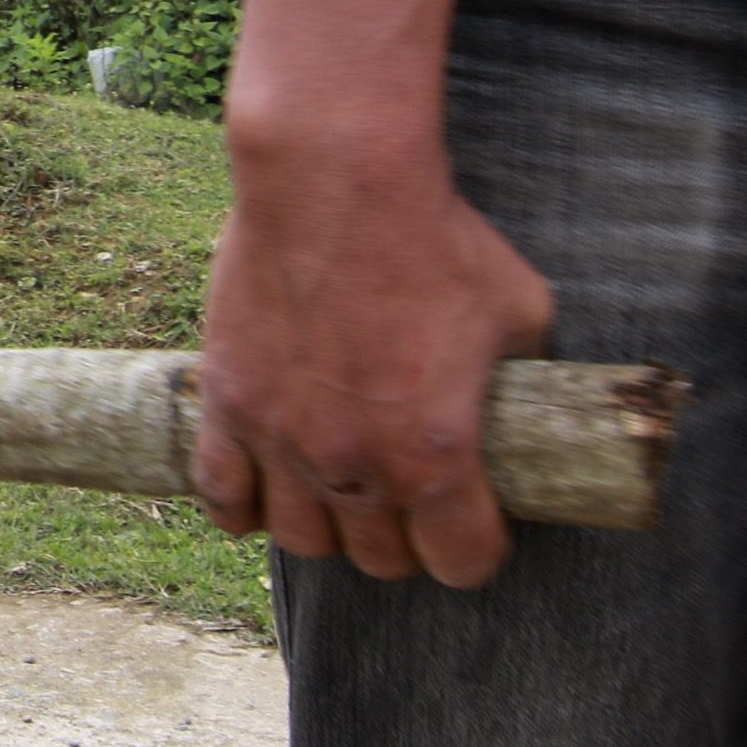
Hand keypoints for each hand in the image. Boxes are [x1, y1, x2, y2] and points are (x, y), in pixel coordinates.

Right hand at [192, 115, 554, 586]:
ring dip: (329, 526)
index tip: (476, 524)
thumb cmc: (436, 239)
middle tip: (410, 498)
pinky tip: (264, 489)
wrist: (337, 183)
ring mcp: (283, 440)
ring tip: (339, 491)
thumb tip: (525, 396)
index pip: (460, 563)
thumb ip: (519, 377)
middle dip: (404, 539)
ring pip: (302, 540)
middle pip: (380, 559)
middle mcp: (357, 466)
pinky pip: (222, 494)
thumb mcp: (519, 312)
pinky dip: (242, 506)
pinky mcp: (230, 404)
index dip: (475, 548)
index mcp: (438, 457)